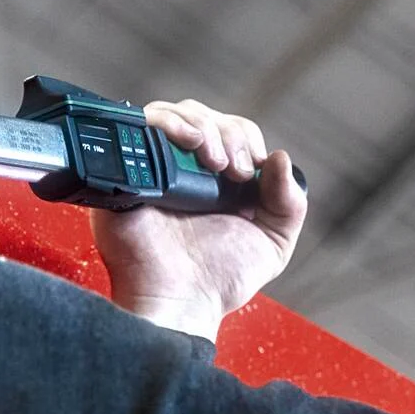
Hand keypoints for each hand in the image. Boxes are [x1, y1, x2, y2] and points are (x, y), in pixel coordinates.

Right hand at [91, 99, 305, 340]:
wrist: (181, 300)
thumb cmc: (218, 280)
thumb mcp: (273, 242)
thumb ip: (289, 202)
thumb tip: (281, 158)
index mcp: (214, 179)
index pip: (230, 128)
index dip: (245, 139)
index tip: (250, 172)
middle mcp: (182, 168)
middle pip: (202, 114)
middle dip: (227, 134)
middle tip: (234, 171)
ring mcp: (152, 166)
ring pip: (172, 113)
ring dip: (201, 126)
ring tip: (214, 161)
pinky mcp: (125, 171)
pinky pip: (139, 126)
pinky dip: (167, 123)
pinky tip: (189, 142)